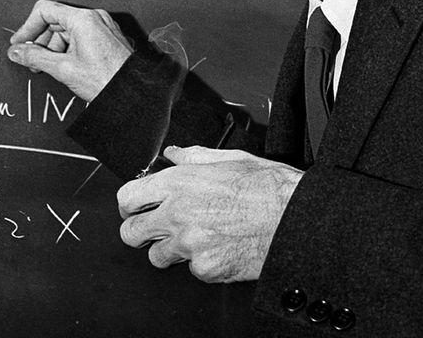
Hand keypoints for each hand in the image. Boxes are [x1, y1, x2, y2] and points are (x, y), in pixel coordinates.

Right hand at [7, 0, 132, 101]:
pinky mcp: (106, 37)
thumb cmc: (107, 79)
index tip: (19, 44)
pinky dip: (67, 49)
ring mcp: (102, 26)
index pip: (45, 10)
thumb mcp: (63, 69)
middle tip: (30, 61)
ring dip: (52, 48)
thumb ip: (35, 57)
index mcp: (84, 19)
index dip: (27, 27)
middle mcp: (94, 18)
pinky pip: (79, 36)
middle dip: (40, 41)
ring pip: (66, 30)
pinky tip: (63, 66)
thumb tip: (16, 51)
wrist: (131, 93)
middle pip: (55, 20)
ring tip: (47, 68)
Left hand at [118, 146, 302, 282]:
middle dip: (140, 229)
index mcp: (181, 183)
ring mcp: (189, 245)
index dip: (130, 202)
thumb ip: (194, 156)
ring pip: (157, 256)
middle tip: (154, 226)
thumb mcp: (231, 158)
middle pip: (131, 233)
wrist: (293, 220)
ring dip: (169, 249)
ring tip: (194, 236)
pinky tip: (218, 245)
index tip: (136, 206)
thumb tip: (174, 153)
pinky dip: (200, 261)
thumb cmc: (269, 187)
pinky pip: (190, 269)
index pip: (129, 197)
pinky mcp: (204, 269)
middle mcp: (178, 214)